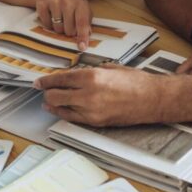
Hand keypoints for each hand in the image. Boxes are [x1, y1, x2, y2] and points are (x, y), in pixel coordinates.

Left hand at [34, 65, 156, 125]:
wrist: (153, 99)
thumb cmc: (135, 81)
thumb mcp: (110, 68)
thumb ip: (90, 71)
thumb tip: (75, 74)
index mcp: (91, 77)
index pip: (59, 79)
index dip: (45, 81)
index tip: (39, 82)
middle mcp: (88, 94)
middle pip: (55, 96)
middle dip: (46, 93)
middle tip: (42, 89)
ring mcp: (91, 111)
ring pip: (61, 108)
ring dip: (52, 104)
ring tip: (48, 100)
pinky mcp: (96, 122)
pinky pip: (72, 118)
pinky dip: (63, 113)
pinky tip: (59, 110)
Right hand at [35, 0, 91, 50]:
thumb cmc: (70, 3)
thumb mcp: (82, 9)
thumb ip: (86, 23)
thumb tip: (86, 38)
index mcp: (81, 3)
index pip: (82, 23)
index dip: (82, 36)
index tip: (82, 47)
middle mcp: (68, 1)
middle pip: (69, 30)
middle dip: (68, 31)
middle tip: (68, 23)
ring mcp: (54, 2)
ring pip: (57, 29)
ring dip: (58, 28)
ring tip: (59, 19)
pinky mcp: (42, 4)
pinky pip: (46, 24)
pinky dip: (48, 24)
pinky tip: (50, 16)